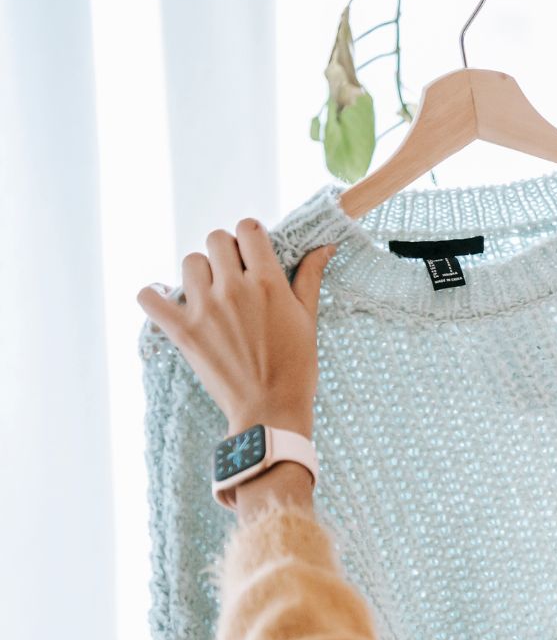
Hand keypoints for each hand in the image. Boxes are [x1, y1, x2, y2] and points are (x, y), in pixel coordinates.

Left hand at [137, 220, 335, 436]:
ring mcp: (205, 309)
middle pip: (216, 240)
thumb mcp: (308, 319)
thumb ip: (310, 277)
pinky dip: (153, 295)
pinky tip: (167, 301)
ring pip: (190, 262)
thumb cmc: (296, 367)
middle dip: (227, 252)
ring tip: (211, 295)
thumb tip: (325, 246)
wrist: (270, 410)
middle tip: (234, 276)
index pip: (248, 229)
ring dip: (200, 273)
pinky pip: (149, 297)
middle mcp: (233, 289)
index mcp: (268, 283)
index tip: (254, 253)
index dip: (251, 236)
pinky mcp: (182, 330)